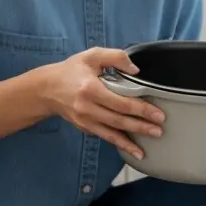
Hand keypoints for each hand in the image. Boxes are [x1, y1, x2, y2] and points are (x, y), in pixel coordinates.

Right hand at [43, 47, 164, 158]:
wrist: (46, 89)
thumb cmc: (71, 71)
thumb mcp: (92, 56)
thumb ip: (115, 57)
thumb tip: (136, 69)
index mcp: (91, 89)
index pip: (121, 102)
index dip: (141, 110)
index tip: (158, 114)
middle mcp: (87, 108)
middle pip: (118, 120)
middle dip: (141, 127)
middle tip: (159, 130)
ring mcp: (85, 120)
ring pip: (111, 134)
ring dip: (130, 143)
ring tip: (146, 149)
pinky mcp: (84, 127)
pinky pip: (104, 136)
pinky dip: (118, 144)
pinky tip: (131, 149)